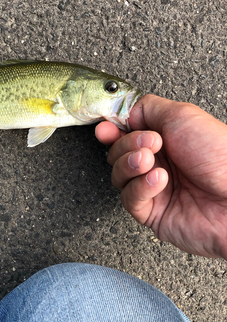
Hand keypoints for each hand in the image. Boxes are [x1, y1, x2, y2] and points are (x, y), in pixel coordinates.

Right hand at [95, 94, 226, 258]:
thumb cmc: (219, 155)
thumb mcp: (181, 115)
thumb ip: (146, 108)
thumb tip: (124, 111)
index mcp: (164, 138)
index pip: (125, 133)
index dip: (111, 130)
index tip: (106, 129)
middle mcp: (157, 162)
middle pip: (117, 153)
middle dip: (127, 145)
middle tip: (150, 144)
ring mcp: (153, 188)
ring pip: (118, 176)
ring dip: (130, 165)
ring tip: (150, 162)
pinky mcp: (152, 213)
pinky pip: (129, 199)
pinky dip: (141, 187)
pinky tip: (160, 181)